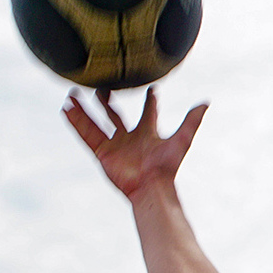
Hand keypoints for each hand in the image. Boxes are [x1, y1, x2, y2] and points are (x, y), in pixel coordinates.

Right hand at [64, 87, 208, 201]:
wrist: (152, 187)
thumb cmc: (167, 167)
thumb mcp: (182, 139)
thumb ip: (192, 121)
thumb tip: (205, 103)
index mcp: (148, 133)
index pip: (148, 112)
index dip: (150, 101)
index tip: (151, 87)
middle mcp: (129, 138)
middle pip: (115, 115)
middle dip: (107, 101)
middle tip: (101, 85)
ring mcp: (114, 145)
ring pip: (96, 122)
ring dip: (84, 109)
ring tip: (73, 93)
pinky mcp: (102, 153)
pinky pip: (86, 135)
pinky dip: (76, 122)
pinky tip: (66, 109)